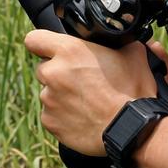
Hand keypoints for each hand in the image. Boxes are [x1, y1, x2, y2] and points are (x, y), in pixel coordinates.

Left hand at [25, 31, 167, 155]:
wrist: (131, 129)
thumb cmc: (132, 91)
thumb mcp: (133, 54)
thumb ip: (118, 41)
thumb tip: (120, 38)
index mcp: (68, 51)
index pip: (34, 39)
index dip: (42, 44)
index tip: (50, 50)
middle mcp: (52, 73)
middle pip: (44, 68)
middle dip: (58, 73)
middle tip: (81, 81)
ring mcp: (48, 99)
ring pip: (48, 93)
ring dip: (61, 95)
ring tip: (86, 102)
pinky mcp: (49, 121)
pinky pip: (51, 114)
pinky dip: (62, 115)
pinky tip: (82, 116)